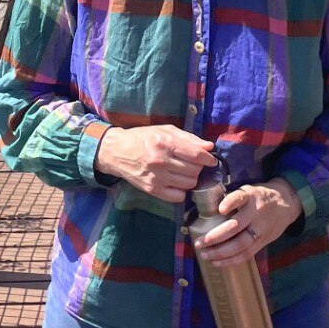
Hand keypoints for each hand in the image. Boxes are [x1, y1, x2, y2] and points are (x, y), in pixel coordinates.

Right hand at [94, 125, 215, 203]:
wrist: (117, 152)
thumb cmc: (143, 138)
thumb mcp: (165, 130)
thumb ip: (189, 138)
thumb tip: (209, 147)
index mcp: (165, 143)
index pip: (196, 155)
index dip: (208, 158)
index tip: (211, 160)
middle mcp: (161, 161)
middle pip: (194, 170)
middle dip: (199, 167)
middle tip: (193, 164)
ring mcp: (156, 178)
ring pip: (189, 184)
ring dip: (191, 178)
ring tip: (184, 172)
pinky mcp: (152, 190)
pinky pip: (178, 196)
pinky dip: (182, 190)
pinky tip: (177, 182)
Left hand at [194, 180, 302, 267]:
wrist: (287, 203)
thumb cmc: (260, 196)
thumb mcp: (249, 190)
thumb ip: (233, 199)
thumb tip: (208, 208)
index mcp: (251, 196)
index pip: (240, 198)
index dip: (230, 203)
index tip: (220, 209)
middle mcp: (256, 213)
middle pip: (237, 227)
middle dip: (216, 237)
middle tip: (199, 243)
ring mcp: (261, 229)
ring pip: (241, 244)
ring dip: (221, 252)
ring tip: (205, 255)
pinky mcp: (264, 241)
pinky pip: (247, 253)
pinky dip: (231, 260)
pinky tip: (218, 262)